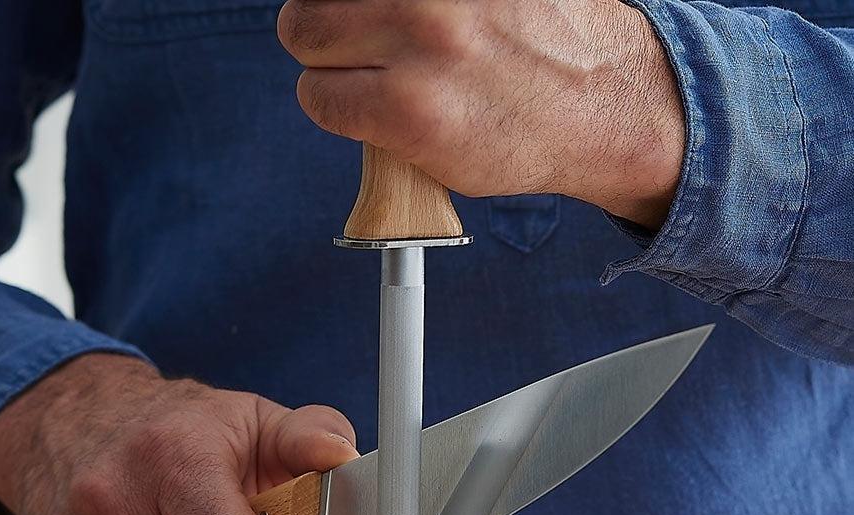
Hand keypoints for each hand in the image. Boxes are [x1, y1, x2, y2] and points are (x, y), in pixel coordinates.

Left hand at [278, 0, 684, 228]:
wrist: (601, 100)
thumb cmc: (535, 34)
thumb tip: (343, 1)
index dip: (344, 0)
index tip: (362, 16)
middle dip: (324, 21)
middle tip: (360, 44)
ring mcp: (420, 37)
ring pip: (305, 36)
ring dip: (327, 61)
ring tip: (374, 75)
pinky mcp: (409, 107)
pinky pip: (321, 99)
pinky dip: (337, 108)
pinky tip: (382, 113)